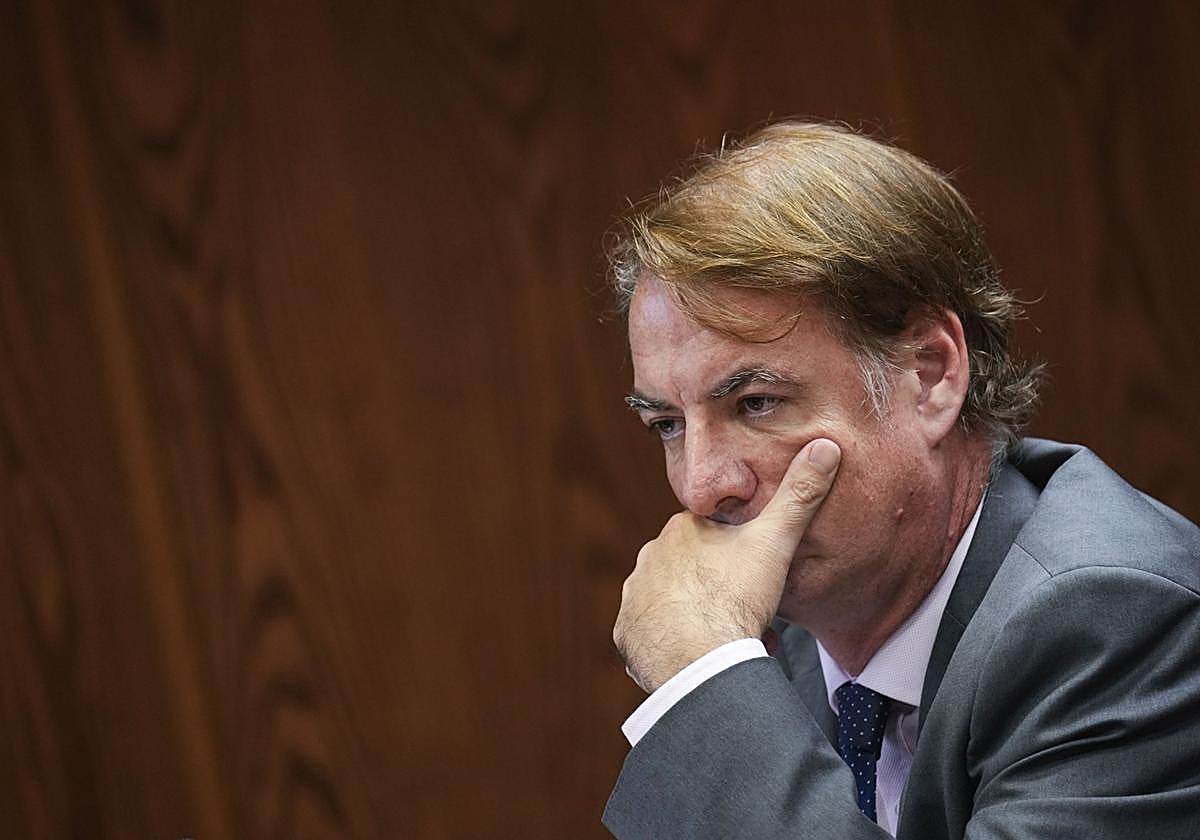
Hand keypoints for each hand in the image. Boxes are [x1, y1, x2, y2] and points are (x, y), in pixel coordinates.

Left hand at [614, 438, 840, 692]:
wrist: (700, 661)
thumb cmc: (736, 599)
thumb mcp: (776, 542)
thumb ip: (800, 495)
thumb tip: (825, 446)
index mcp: (680, 530)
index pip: (711, 534)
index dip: (739, 555)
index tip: (757, 576)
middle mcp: (649, 558)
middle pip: (693, 569)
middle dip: (720, 587)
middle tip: (750, 611)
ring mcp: (634, 598)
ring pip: (674, 602)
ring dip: (698, 615)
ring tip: (729, 638)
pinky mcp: (627, 635)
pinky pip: (653, 635)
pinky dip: (674, 644)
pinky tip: (699, 654)